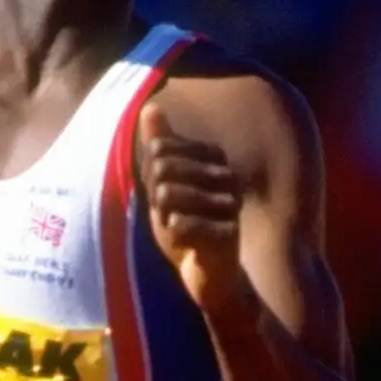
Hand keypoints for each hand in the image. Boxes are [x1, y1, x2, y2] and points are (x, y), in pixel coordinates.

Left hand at [138, 103, 251, 320]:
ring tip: (178, 229)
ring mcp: (231, 204)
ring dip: (164, 219)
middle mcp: (227, 176)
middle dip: (155, 198)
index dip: (150, 178)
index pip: (158, 150)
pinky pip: (180, 224)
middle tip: (171, 216)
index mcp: (214, 157)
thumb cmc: (188, 226)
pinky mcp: (228, 235)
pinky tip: (188, 246)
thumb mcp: (165, 185)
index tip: (165, 198)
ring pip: (167, 195)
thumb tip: (151, 106)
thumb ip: (159, 147)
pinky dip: (174, 237)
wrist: (212, 274)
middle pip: (161, 169)